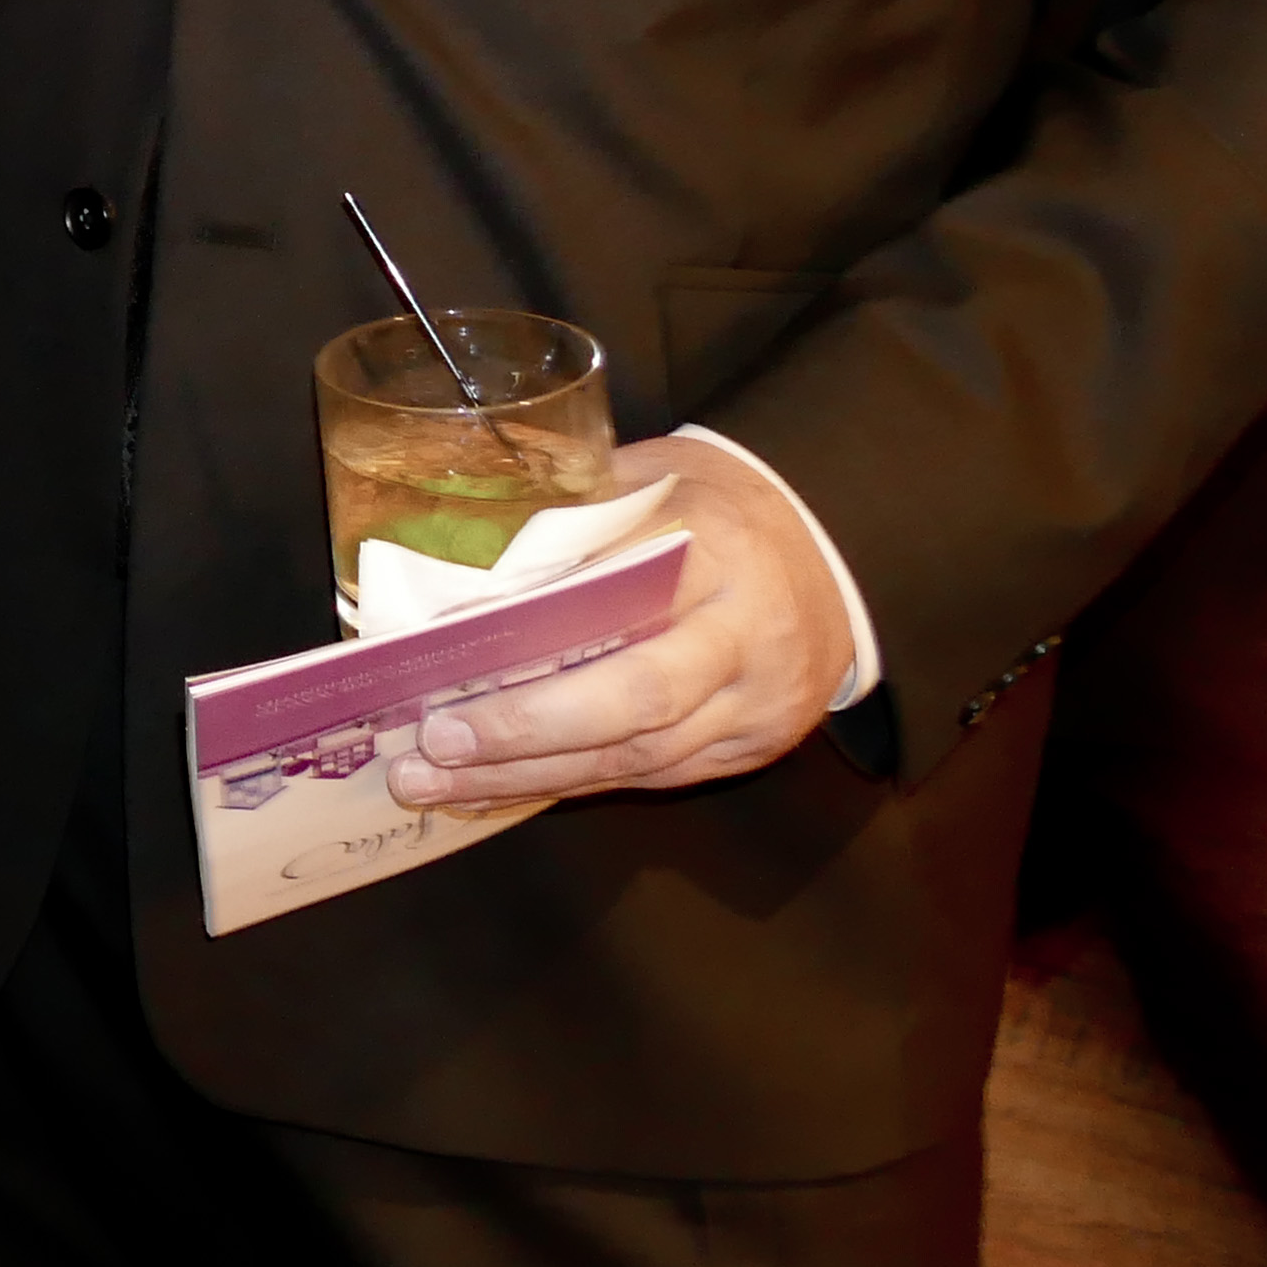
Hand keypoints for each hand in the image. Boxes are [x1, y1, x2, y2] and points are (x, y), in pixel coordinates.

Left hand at [388, 445, 855, 808]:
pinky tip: (502, 787)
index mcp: (717, 551)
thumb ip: (573, 520)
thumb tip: (462, 569)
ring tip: (438, 783)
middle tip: (435, 743)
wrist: (830, 551)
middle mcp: (746, 638)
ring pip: (639, 757)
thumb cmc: (712, 506)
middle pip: (637, 699)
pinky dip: (572, 783)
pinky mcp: (751, 749)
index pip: (619, 601)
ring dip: (531, 776)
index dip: (536, 640)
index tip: (449, 658)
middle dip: (528, 728)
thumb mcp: (648, 480)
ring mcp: (756, 705)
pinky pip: (653, 776)